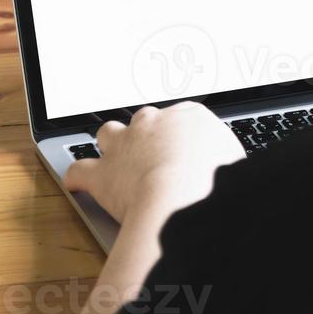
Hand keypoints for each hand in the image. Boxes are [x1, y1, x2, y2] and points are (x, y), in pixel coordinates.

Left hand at [62, 102, 244, 223]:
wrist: (181, 196)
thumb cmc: (214, 181)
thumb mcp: (236, 163)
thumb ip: (227, 160)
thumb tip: (231, 170)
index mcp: (188, 116)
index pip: (184, 118)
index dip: (184, 136)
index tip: (189, 149)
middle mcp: (152, 123)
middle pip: (145, 121)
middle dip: (147, 136)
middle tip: (156, 156)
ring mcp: (125, 144)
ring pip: (109, 134)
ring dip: (111, 146)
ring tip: (114, 160)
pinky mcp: (103, 172)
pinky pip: (80, 170)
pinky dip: (77, 177)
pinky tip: (77, 183)